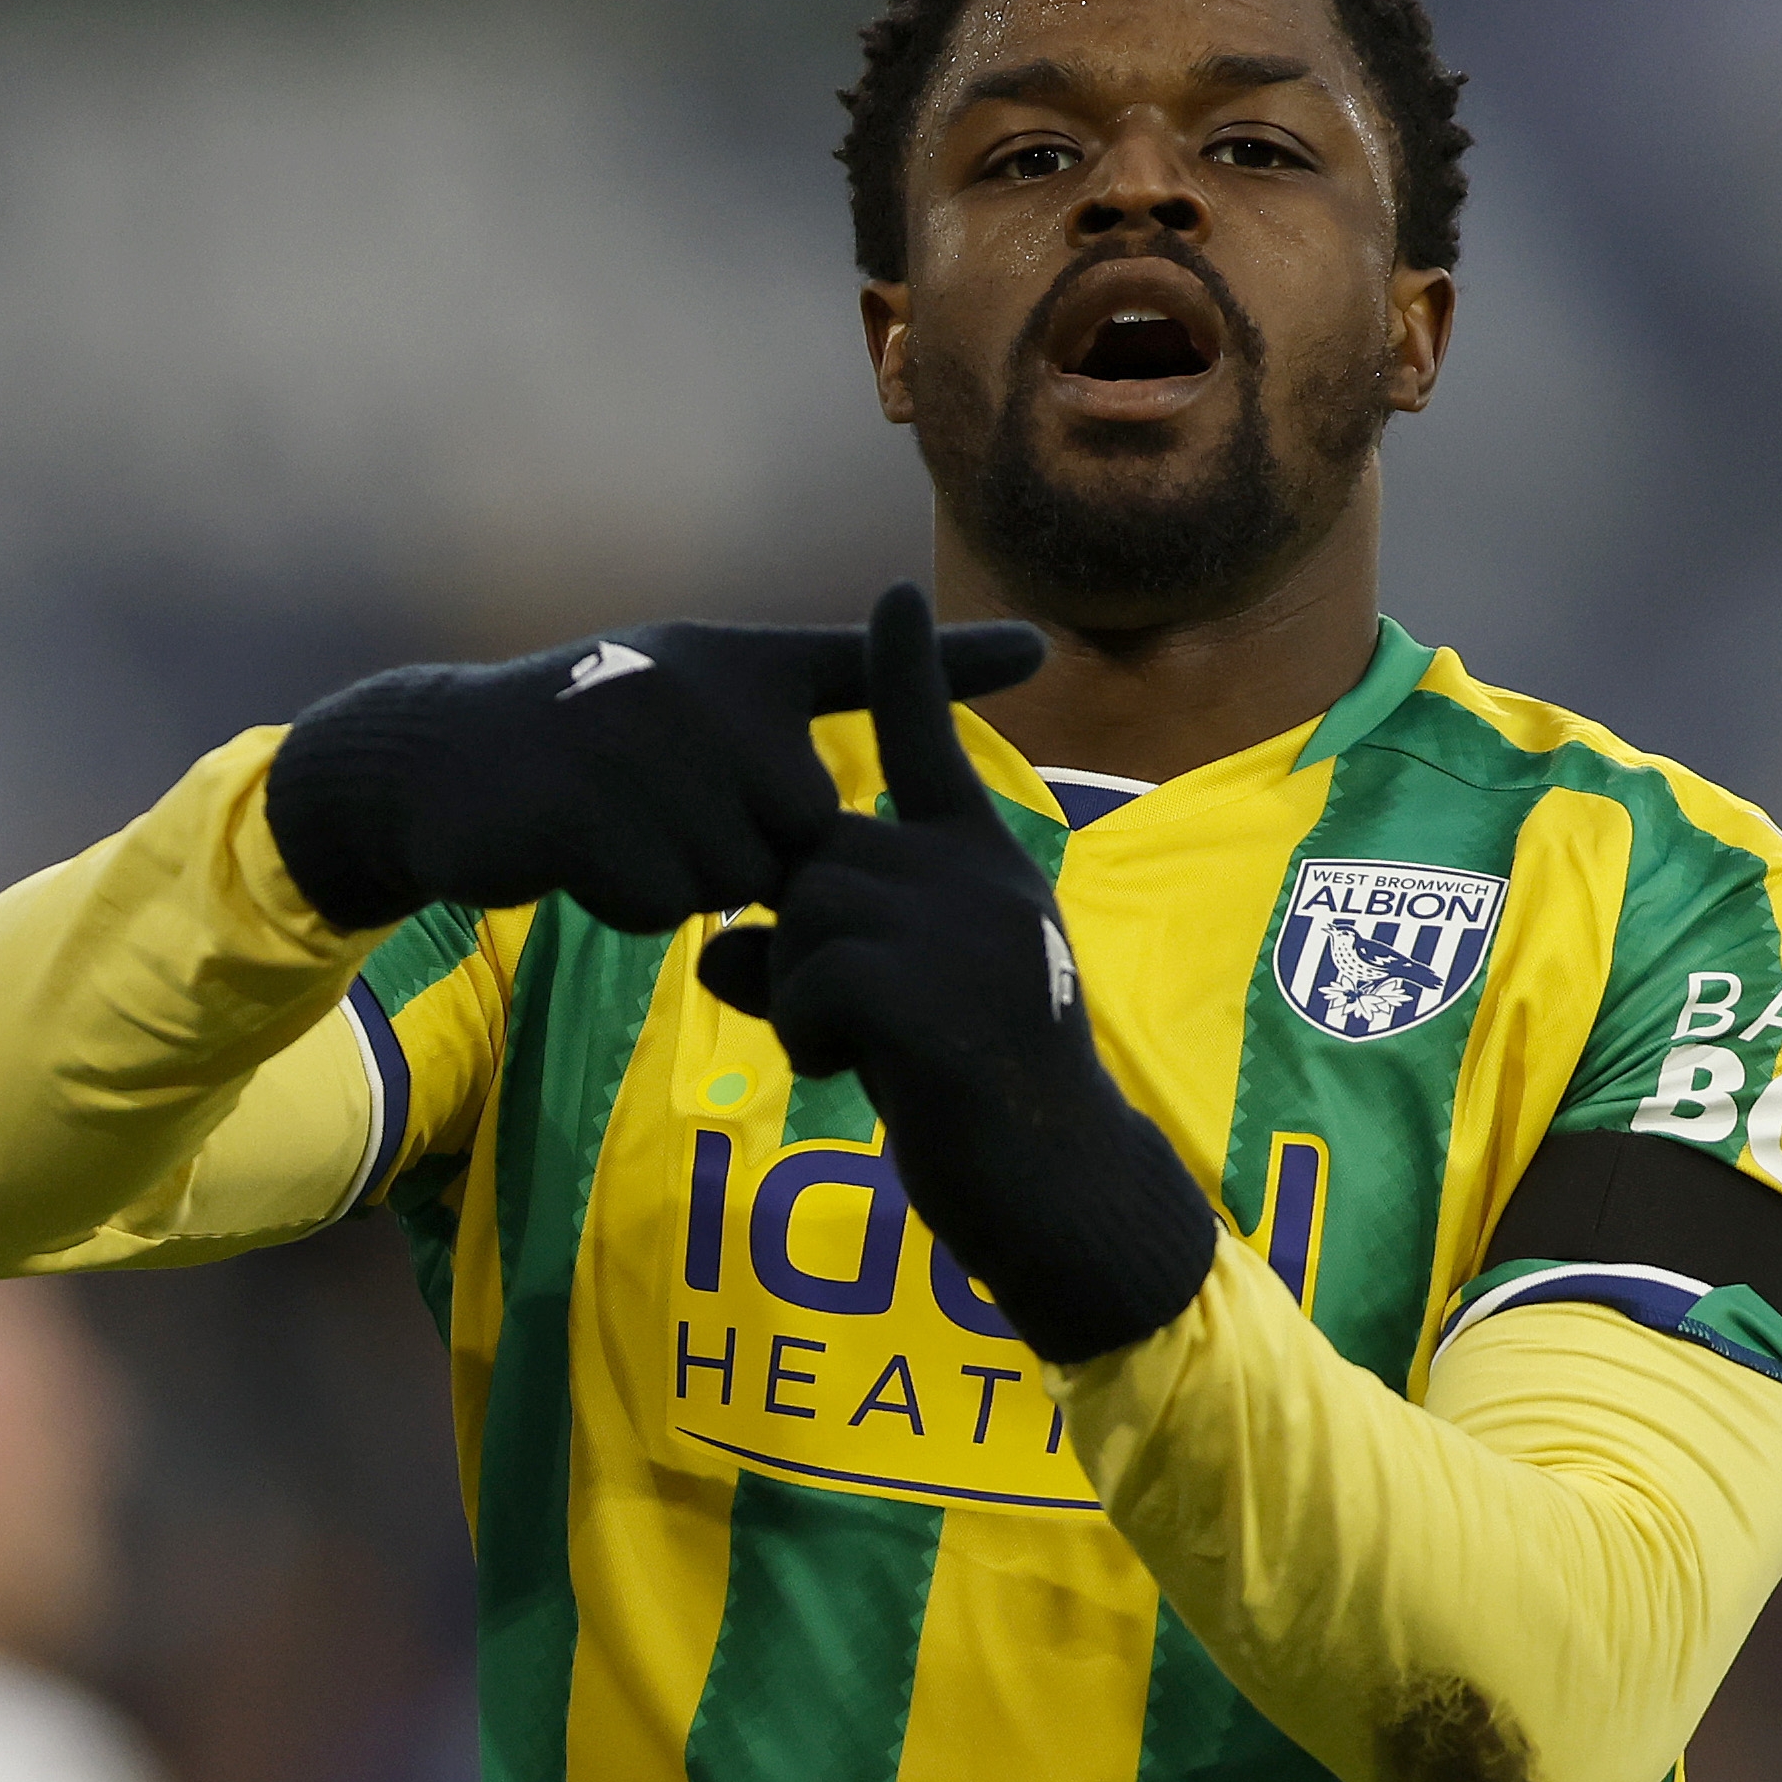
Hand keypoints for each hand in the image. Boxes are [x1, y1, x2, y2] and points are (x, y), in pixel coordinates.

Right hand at [266, 612, 1046, 932]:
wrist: (446, 765)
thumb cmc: (585, 742)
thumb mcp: (689, 707)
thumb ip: (784, 727)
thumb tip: (850, 794)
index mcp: (737, 665)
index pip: (858, 667)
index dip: (952, 661)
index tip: (1045, 646)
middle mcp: (704, 690)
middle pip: (805, 830)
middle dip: (752, 856)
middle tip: (670, 815)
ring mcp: (645, 745)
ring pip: (737, 877)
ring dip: (686, 880)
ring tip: (621, 827)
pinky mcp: (592, 808)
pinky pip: (666, 900)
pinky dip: (628, 897)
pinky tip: (582, 849)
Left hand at [699, 583, 1215, 1361]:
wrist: (1061, 1188)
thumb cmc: (984, 1104)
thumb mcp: (896, 1014)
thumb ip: (820, 964)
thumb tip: (720, 955)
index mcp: (985, 868)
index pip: (933, 749)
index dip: (910, 669)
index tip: (890, 592)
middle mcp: (977, 879)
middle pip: (815, 859)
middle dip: (797, 940)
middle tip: (845, 1026)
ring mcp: (960, 930)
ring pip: (802, 917)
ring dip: (801, 996)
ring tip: (862, 1053)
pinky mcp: (929, 992)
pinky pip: (807, 980)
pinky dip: (805, 1034)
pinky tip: (855, 1072)